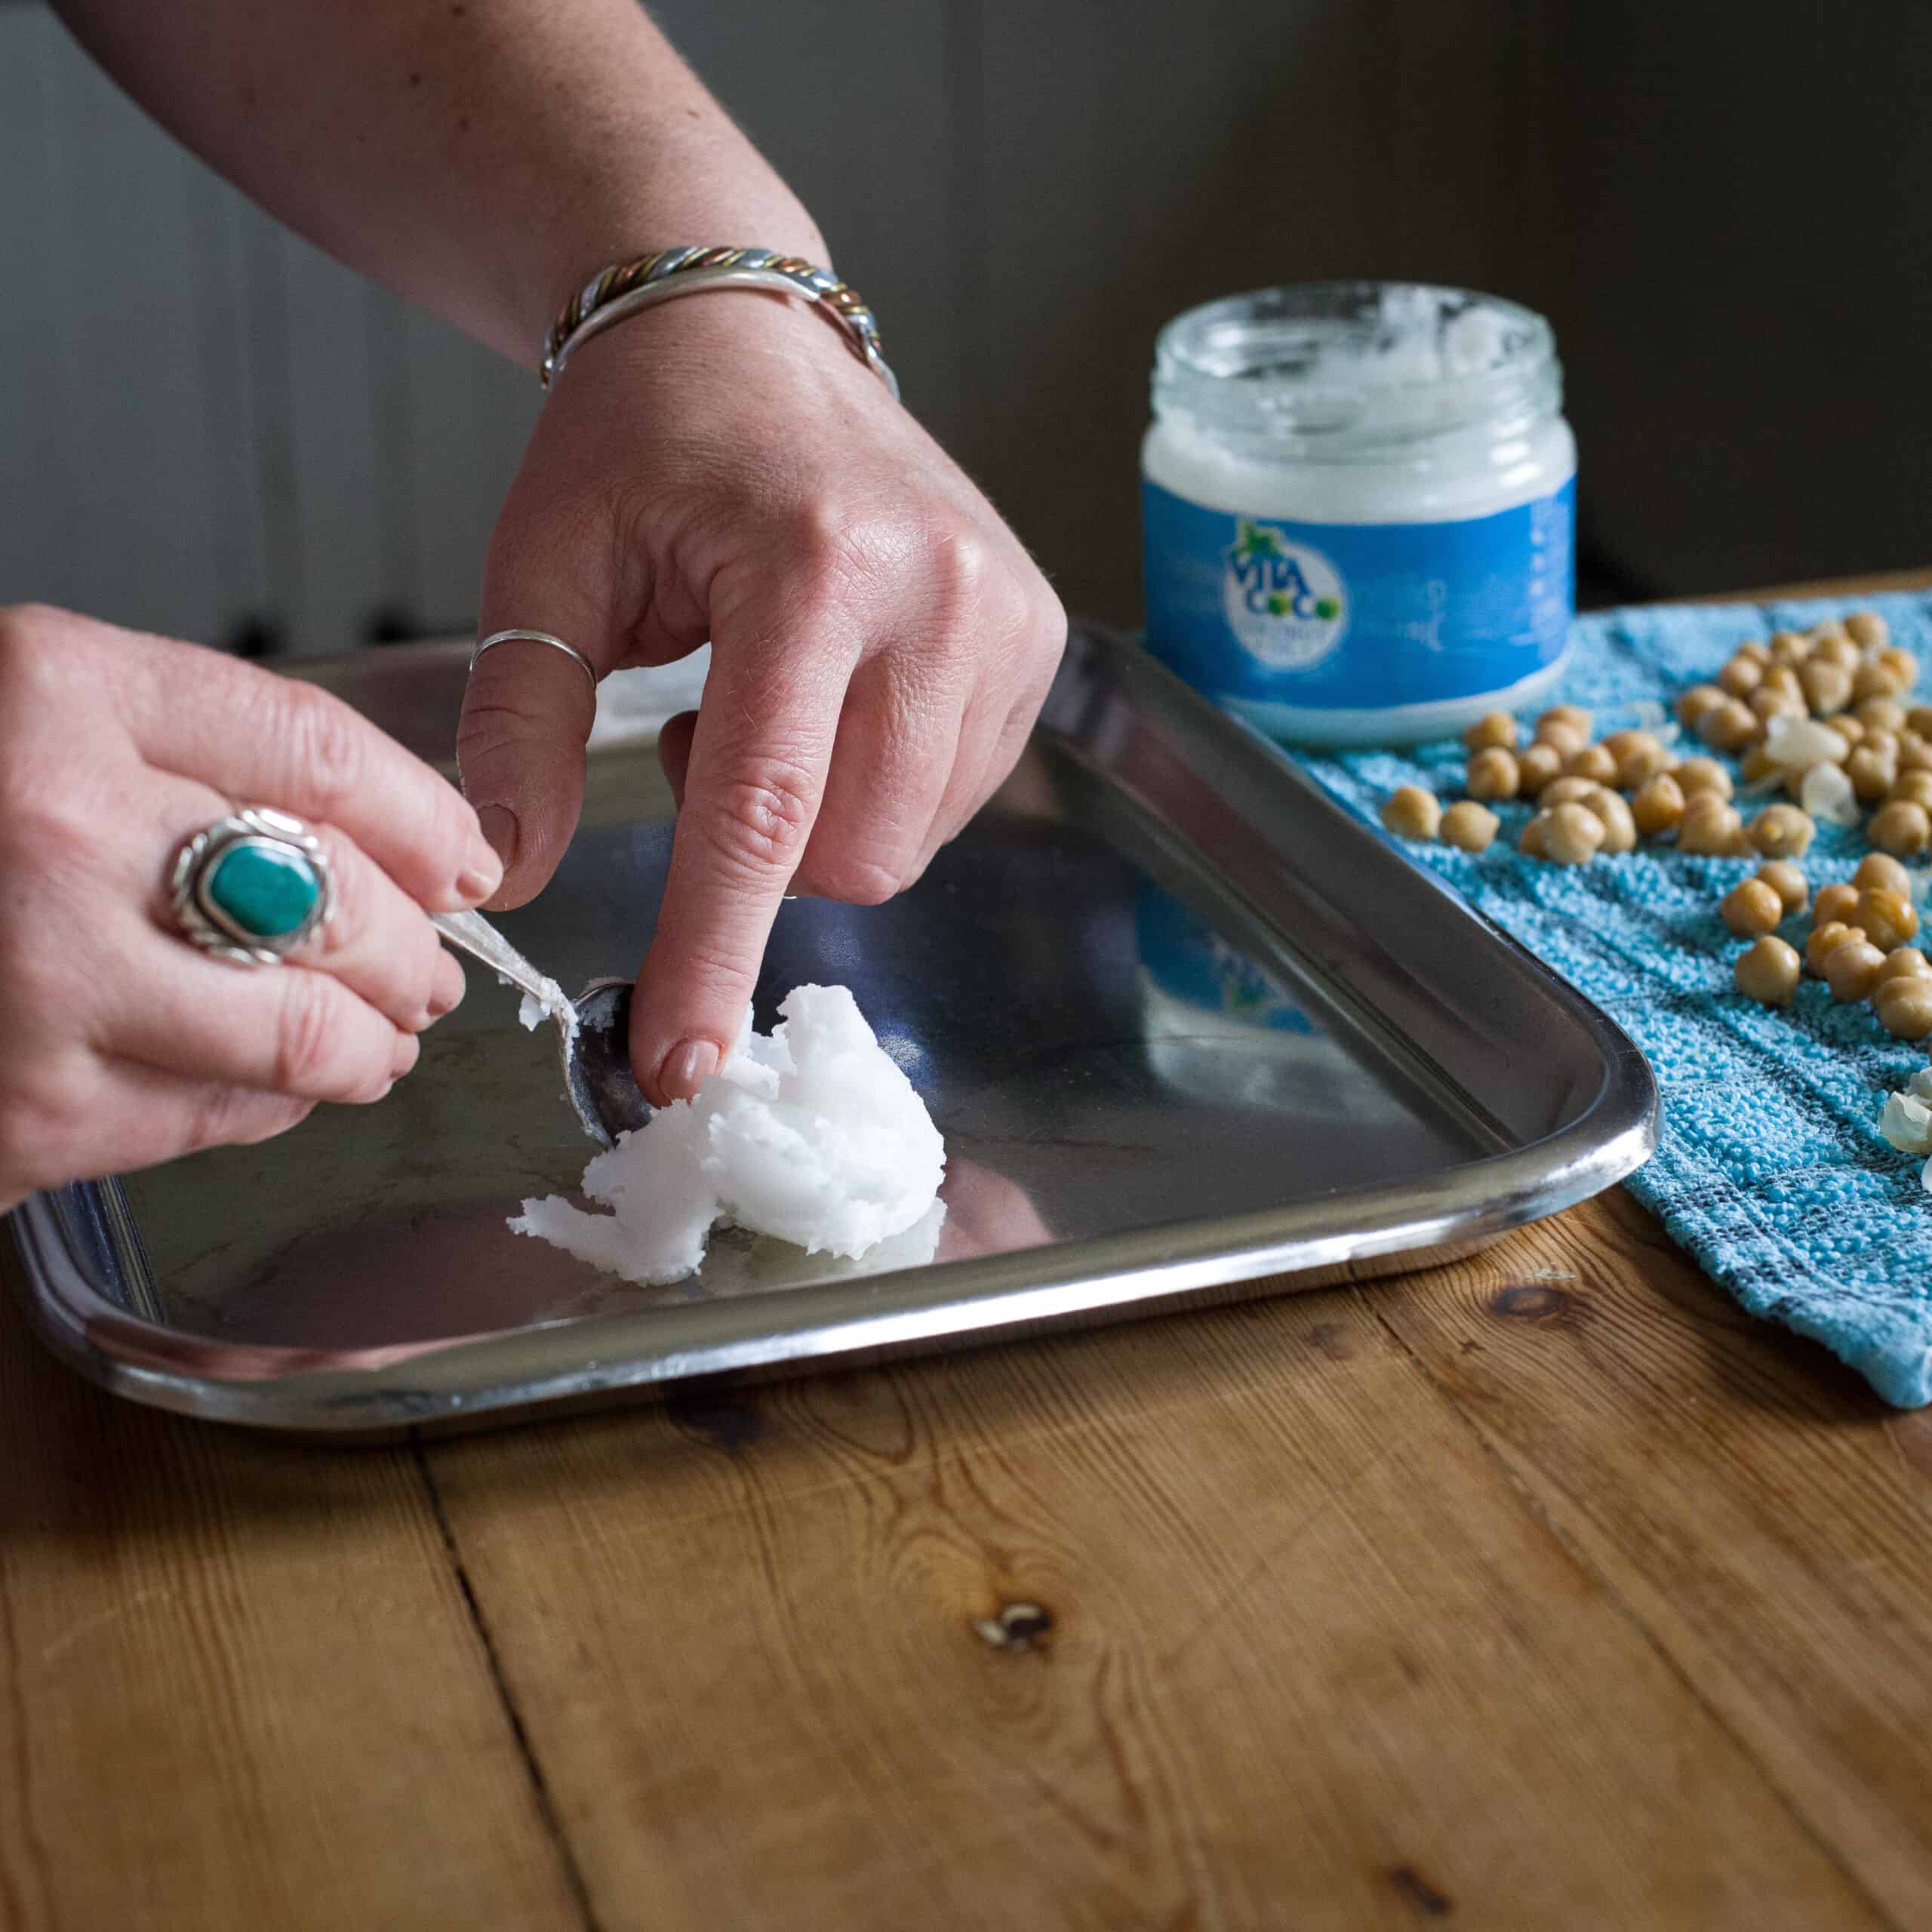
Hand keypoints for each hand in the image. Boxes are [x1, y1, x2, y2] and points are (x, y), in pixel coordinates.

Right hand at [0, 606, 501, 1206]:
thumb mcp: (20, 719)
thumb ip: (183, 754)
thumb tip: (404, 848)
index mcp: (51, 691)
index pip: (320, 750)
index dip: (422, 815)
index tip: (462, 857)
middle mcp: (50, 826)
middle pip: (339, 899)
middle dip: (412, 948)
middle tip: (427, 966)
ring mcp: (39, 981)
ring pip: (308, 1032)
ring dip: (370, 1043)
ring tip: (377, 1037)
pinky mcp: (25, 1118)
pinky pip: (223, 1118)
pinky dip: (272, 1104)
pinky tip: (264, 1082)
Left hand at [456, 293, 1066, 1106]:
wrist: (750, 335)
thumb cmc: (638, 444)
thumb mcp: (541, 569)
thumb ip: (518, 729)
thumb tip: (502, 882)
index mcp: (811, 563)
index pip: (764, 809)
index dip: (715, 952)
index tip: (681, 1065)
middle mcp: (941, 589)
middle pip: (854, 854)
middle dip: (762, 859)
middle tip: (696, 735)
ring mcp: (1007, 615)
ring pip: (909, 842)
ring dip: (818, 818)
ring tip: (764, 698)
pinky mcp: (1038, 637)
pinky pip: (952, 800)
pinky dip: (875, 786)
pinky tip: (834, 695)